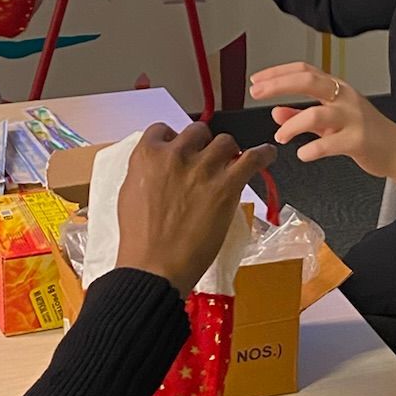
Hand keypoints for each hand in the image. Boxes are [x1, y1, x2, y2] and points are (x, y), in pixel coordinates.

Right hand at [116, 122, 275, 295]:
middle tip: (204, 162)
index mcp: (148, 155)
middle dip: (202, 144)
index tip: (181, 150)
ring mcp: (204, 168)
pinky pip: (253, 158)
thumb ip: (146, 170)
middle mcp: (176, 154)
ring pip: (225, 142)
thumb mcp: (129, 192)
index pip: (164, 130)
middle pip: (198, 132)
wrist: (154, 265)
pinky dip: (263, 154)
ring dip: (227, 152)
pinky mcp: (227, 185)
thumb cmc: (139, 237)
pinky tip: (266, 155)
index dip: (175, 140)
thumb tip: (160, 165)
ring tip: (229, 165)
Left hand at [249, 63, 395, 206]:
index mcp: (337, 89)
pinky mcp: (359, 140)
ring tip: (280, 136)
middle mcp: (344, 97)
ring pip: (317, 113)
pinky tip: (303, 154)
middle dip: (278, 85)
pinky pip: (330, 143)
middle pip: (308, 80)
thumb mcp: (330, 121)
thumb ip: (302, 115)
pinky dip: (312, 149)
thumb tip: (275, 112)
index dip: (278, 72)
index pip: (304, 70)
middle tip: (256, 93)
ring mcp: (353, 118)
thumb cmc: (366, 133)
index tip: (256, 80)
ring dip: (292, 125)